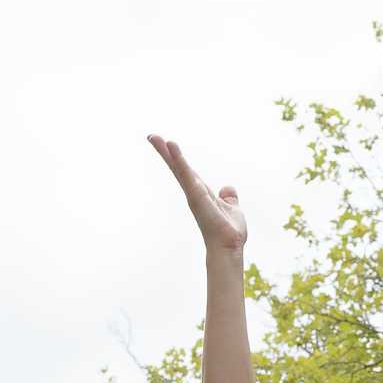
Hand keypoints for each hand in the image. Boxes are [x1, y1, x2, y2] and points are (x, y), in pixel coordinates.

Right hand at [147, 136, 246, 255]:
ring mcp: (193, 194)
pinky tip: (171, 146)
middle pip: (177, 167)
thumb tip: (228, 189)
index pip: (186, 171)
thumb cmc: (229, 232)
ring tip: (154, 137)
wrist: (230, 246)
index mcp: (200, 192)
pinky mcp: (196, 195)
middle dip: (164, 152)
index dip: (176, 158)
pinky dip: (179, 160)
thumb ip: (229, 197)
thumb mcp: (231, 207)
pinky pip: (186, 174)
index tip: (166, 143)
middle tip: (150, 136)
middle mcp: (193, 192)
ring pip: (178, 168)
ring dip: (167, 152)